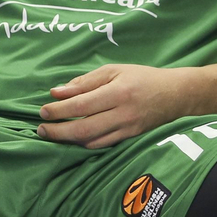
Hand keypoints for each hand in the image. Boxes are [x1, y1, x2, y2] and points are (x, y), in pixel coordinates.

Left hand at [37, 64, 194, 147]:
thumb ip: (85, 82)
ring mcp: (127, 129)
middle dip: (58, 131)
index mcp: (118, 91)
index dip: (59, 110)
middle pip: (83, 128)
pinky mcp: (130, 138)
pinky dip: (84, 143)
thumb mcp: (115, 70)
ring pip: (91, 141)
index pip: (82, 105)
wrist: (175, 94)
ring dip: (68, 140)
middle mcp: (123, 113)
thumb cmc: (142, 77)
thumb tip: (57, 92)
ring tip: (53, 134)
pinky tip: (74, 138)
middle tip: (41, 129)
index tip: (43, 111)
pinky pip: (102, 145)